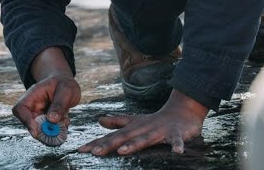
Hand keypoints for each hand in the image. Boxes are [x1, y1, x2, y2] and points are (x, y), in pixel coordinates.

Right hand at [12, 48, 81, 144]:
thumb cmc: (64, 84)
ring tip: (65, 121)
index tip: (37, 131)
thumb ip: (59, 104)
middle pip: (29, 123)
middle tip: (56, 133)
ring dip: (52, 131)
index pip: (20, 109)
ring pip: (39, 130)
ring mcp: (39, 115)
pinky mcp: (46, 122)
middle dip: (42, 131)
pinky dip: (57, 130)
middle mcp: (33, 106)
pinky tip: (65, 120)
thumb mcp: (66, 90)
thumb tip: (51, 120)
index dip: (25, 121)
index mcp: (33, 95)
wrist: (67, 85)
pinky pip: (49, 130)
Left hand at [76, 90, 207, 155]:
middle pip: (124, 137)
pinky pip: (177, 140)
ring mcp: (159, 131)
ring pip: (146, 139)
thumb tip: (99, 120)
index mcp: (133, 128)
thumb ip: (117, 122)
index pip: (112, 136)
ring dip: (134, 144)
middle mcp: (143, 129)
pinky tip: (177, 152)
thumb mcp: (135, 121)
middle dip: (109, 145)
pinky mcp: (176, 133)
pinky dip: (177, 145)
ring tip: (122, 151)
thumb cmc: (156, 120)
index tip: (80, 150)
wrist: (182, 111)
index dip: (97, 143)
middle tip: (95, 152)